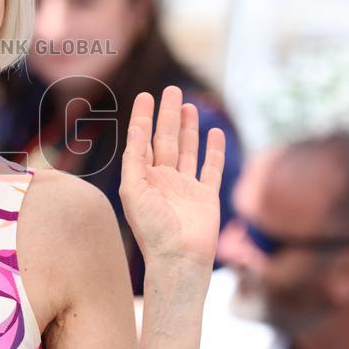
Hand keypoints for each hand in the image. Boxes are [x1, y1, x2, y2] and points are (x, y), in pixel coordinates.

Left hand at [120, 86, 225, 270]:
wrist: (179, 259)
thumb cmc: (152, 228)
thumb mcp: (133, 192)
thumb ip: (134, 161)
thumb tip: (135, 132)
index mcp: (142, 178)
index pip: (142, 140)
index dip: (143, 118)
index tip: (146, 96)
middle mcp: (163, 179)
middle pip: (166, 139)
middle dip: (167, 114)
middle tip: (171, 89)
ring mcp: (185, 187)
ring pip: (187, 149)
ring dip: (187, 127)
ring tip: (188, 105)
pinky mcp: (206, 196)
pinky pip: (211, 167)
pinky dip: (213, 150)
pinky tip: (214, 133)